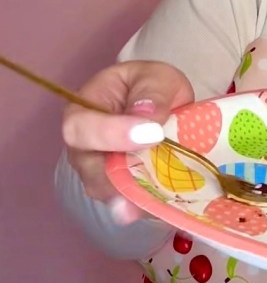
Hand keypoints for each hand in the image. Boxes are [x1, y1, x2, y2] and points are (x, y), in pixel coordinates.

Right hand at [61, 60, 193, 222]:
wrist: (159, 104)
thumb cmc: (150, 86)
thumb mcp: (157, 77)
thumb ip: (152, 92)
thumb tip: (146, 117)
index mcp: (83, 110)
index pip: (81, 129)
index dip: (112, 135)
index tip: (151, 134)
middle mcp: (84, 149)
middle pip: (92, 172)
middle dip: (125, 178)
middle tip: (157, 177)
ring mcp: (99, 174)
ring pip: (111, 195)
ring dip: (139, 197)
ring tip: (166, 196)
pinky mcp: (121, 191)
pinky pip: (131, 205)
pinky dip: (150, 205)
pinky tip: (170, 203)